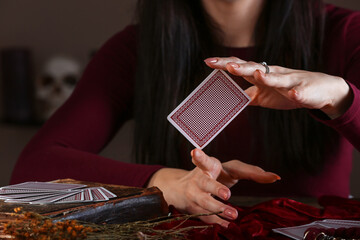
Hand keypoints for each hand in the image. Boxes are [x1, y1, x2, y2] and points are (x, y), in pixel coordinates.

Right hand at [147, 149, 279, 227]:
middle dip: (216, 188)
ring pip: (204, 201)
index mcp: (209, 166)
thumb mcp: (229, 170)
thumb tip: (275, 177)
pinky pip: (203, 215)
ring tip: (233, 215)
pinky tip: (226, 224)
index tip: (195, 152)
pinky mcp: (192, 206)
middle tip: (227, 195)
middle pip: (206, 182)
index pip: (208, 161)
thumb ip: (251, 172)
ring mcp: (194, 193)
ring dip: (218, 208)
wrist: (179, 188)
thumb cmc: (213, 175)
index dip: (202, 158)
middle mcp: (199, 178)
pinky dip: (215, 220)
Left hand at [204, 57, 352, 118]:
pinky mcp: (303, 91)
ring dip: (265, 76)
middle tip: (224, 64)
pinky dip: (296, 93)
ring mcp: (289, 82)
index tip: (208, 62)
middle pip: (254, 68)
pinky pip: (299, 92)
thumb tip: (231, 101)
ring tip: (254, 73)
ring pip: (276, 77)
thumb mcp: (264, 96)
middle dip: (239, 66)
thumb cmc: (287, 91)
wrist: (320, 91)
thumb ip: (248, 96)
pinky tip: (293, 94)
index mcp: (261, 75)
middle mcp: (273, 74)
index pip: (241, 67)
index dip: (225, 64)